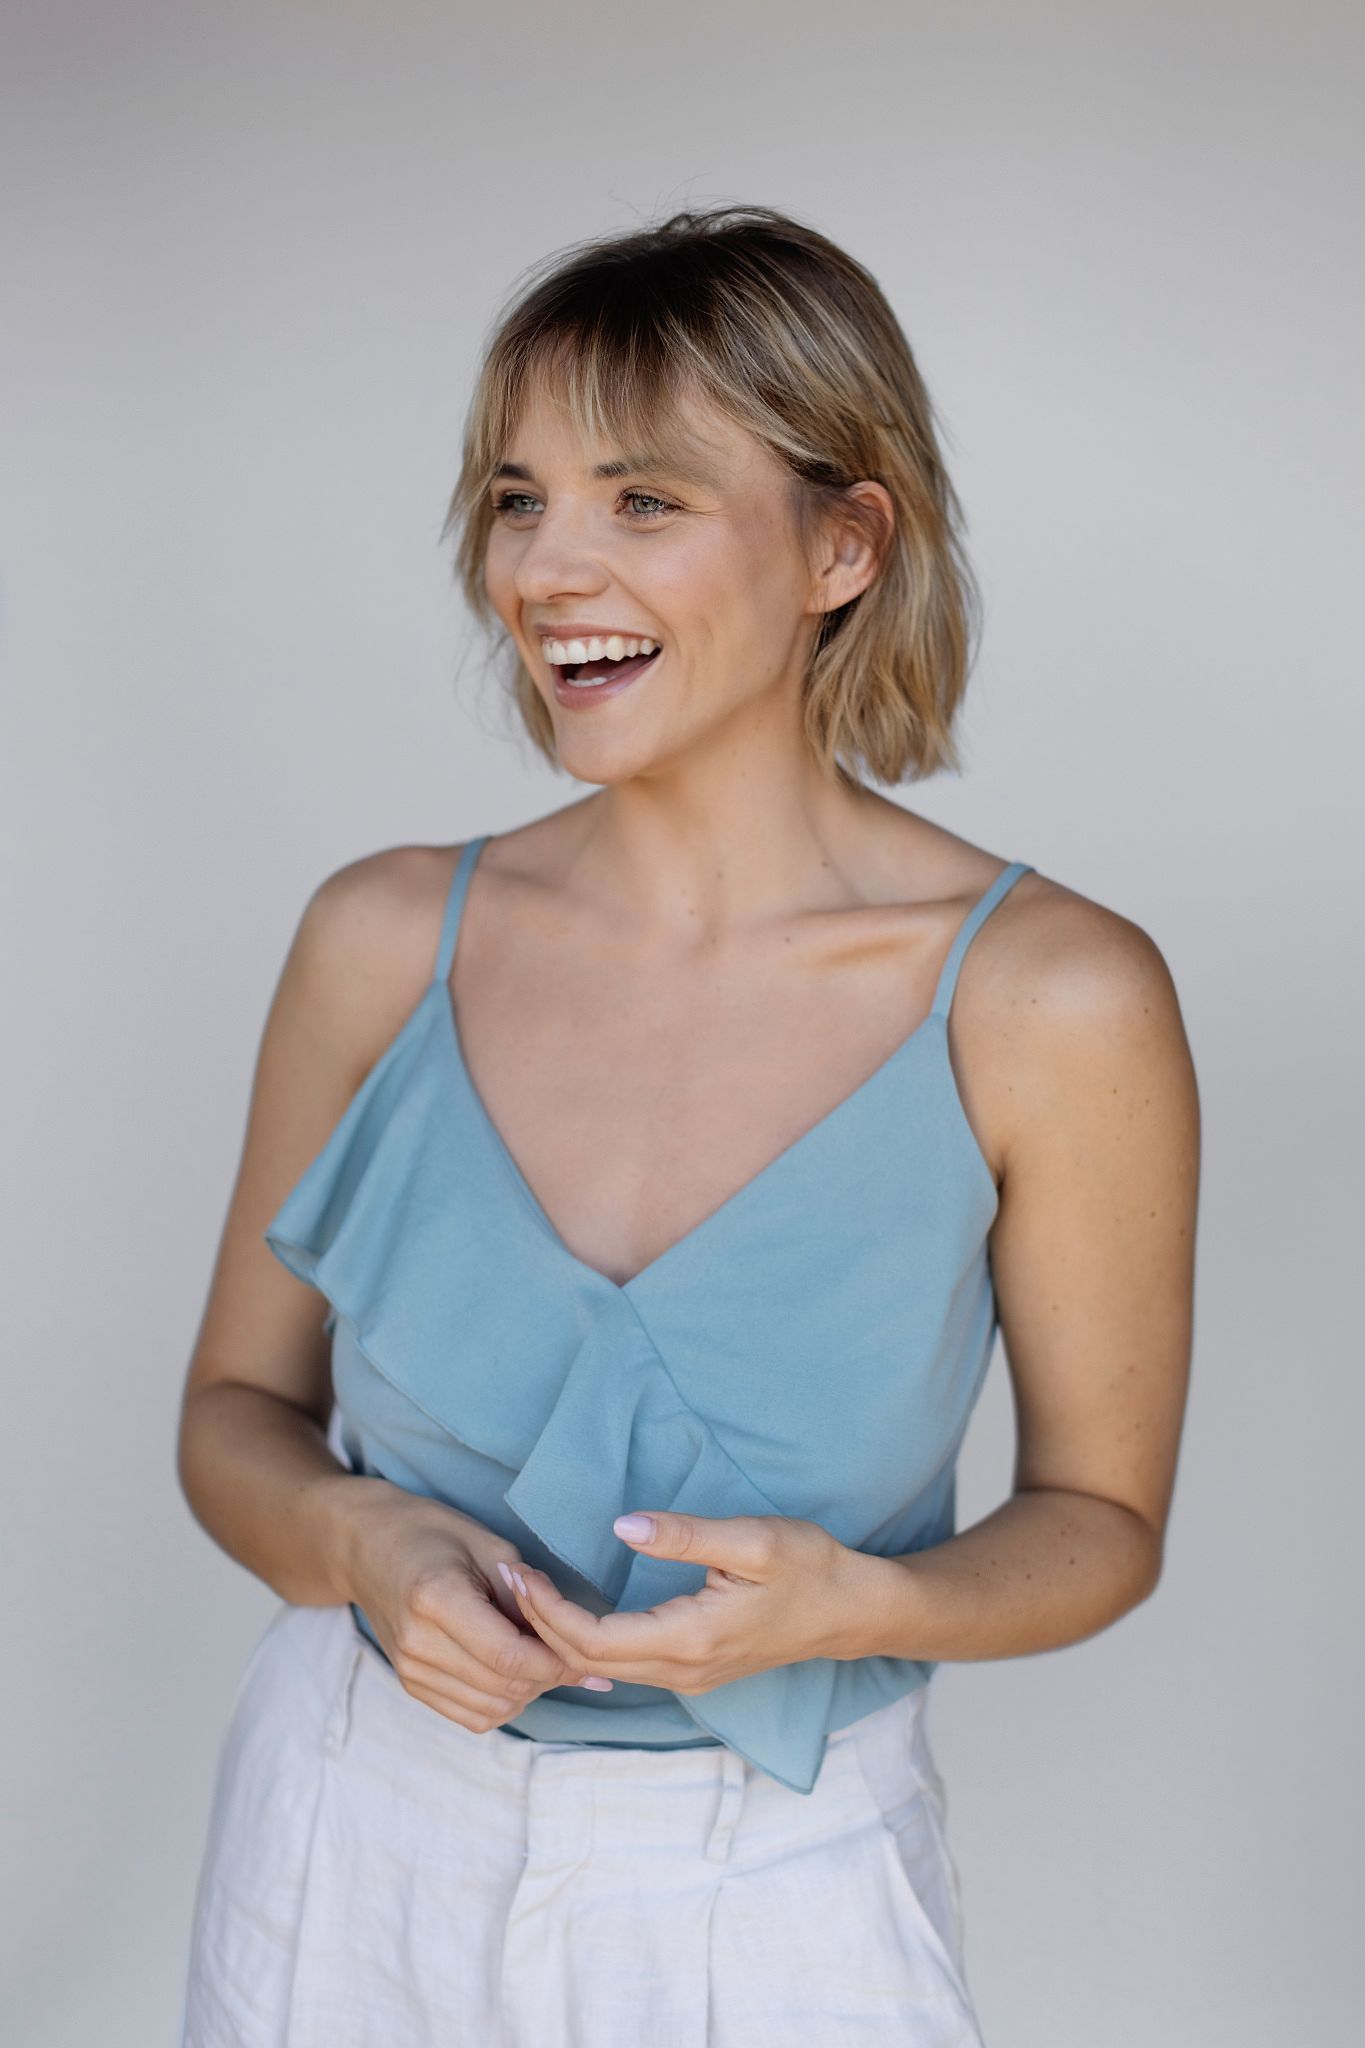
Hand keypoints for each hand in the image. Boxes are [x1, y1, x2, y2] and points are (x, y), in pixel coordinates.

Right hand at [342, 1487, 614, 1732]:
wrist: (365, 1547)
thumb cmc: (430, 1532)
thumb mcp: (487, 1544)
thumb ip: (527, 1594)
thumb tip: (569, 1642)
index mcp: (436, 1599)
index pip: (509, 1655)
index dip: (556, 1662)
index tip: (586, 1654)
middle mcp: (417, 1644)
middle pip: (503, 1686)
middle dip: (549, 1677)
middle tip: (575, 1656)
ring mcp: (410, 1670)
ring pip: (492, 1709)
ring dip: (529, 1693)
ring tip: (545, 1659)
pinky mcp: (411, 1685)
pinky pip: (471, 1716)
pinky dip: (504, 1703)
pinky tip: (517, 1673)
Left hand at [502, 1510, 859, 1693]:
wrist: (853, 1611)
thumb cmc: (810, 1568)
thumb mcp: (754, 1540)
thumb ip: (685, 1535)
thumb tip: (621, 1526)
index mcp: (690, 1640)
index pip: (592, 1640)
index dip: (546, 1611)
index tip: (516, 1572)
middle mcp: (682, 1671)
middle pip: (587, 1662)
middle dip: (538, 1623)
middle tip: (504, 1576)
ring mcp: (688, 1677)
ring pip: (602, 1669)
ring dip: (558, 1634)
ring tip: (525, 1590)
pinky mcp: (694, 1670)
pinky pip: (623, 1666)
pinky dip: (585, 1641)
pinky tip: (570, 1610)